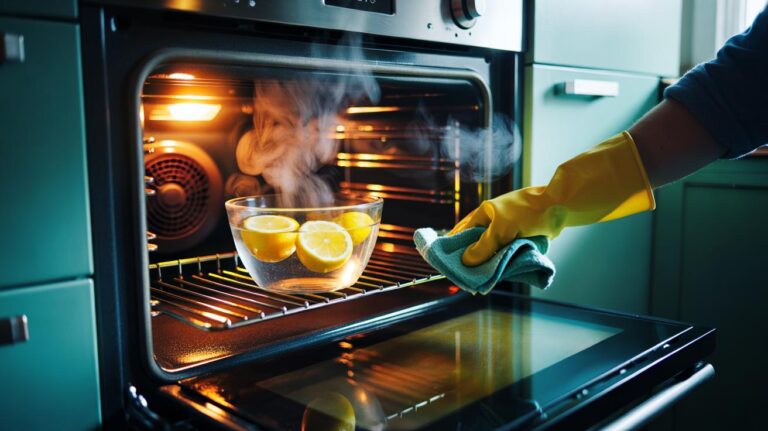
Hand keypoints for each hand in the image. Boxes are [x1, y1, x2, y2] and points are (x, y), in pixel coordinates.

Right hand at [449, 132, 654, 265]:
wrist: (559, 207)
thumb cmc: (528, 212)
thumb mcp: (502, 230)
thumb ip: (483, 246)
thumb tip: (465, 262)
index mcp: (482, 214)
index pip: (460, 233)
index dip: (453, 248)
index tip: (448, 265)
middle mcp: (492, 223)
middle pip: (475, 245)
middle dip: (472, 261)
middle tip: (467, 278)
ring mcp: (506, 232)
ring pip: (491, 253)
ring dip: (489, 264)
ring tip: (482, 280)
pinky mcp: (518, 241)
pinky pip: (505, 255)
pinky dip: (502, 264)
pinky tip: (498, 275)